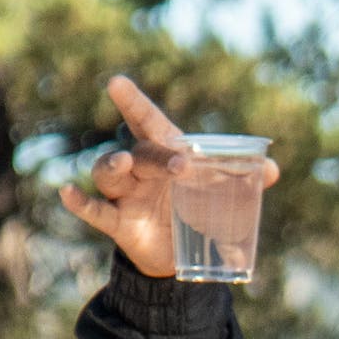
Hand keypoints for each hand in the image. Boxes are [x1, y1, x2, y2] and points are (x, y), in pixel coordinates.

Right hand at [54, 75, 275, 281]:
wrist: (180, 254)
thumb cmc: (195, 207)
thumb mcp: (222, 192)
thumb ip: (244, 178)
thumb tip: (273, 170)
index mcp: (164, 153)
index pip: (148, 122)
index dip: (133, 103)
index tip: (117, 83)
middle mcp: (140, 169)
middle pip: (139, 153)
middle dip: (156, 157)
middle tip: (180, 166)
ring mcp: (126, 195)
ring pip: (109, 175)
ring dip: (112, 168)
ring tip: (122, 165)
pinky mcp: (119, 224)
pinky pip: (94, 211)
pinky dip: (80, 203)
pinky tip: (66, 193)